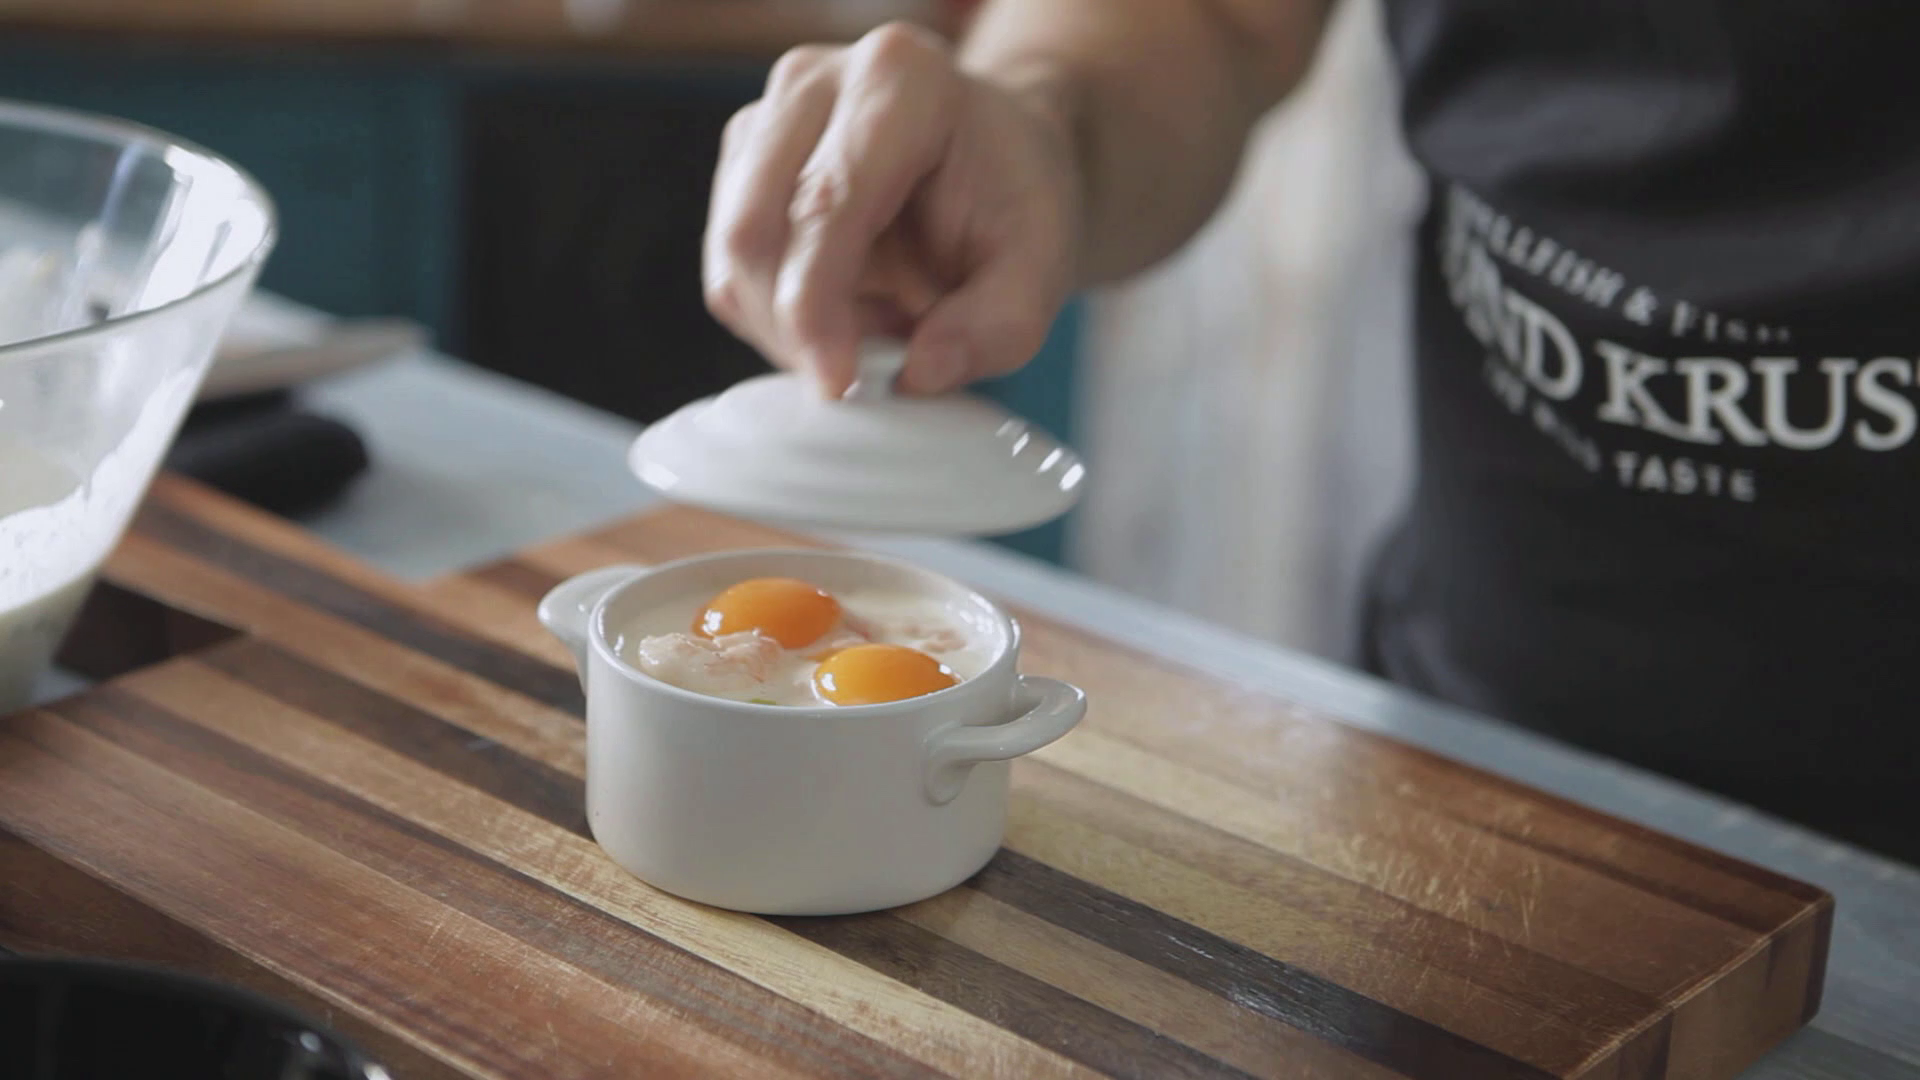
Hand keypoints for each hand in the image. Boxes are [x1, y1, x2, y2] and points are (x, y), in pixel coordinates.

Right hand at [703, 22, 1082, 397]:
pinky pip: (729, 269)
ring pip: (732, 255)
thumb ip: (998, 325)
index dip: (816, 307)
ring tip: (869, 331)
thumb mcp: (1043, 265)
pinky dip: (775, 316)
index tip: (838, 383)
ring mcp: (767, 118)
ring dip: (786, 326)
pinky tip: (838, 315)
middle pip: (754, 229)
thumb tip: (918, 373)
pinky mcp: (741, 163)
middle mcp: (816, 81)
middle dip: (796, 327)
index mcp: (902, 79)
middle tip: (860, 376)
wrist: (992, 158)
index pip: (825, 203)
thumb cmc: (1012, 198)